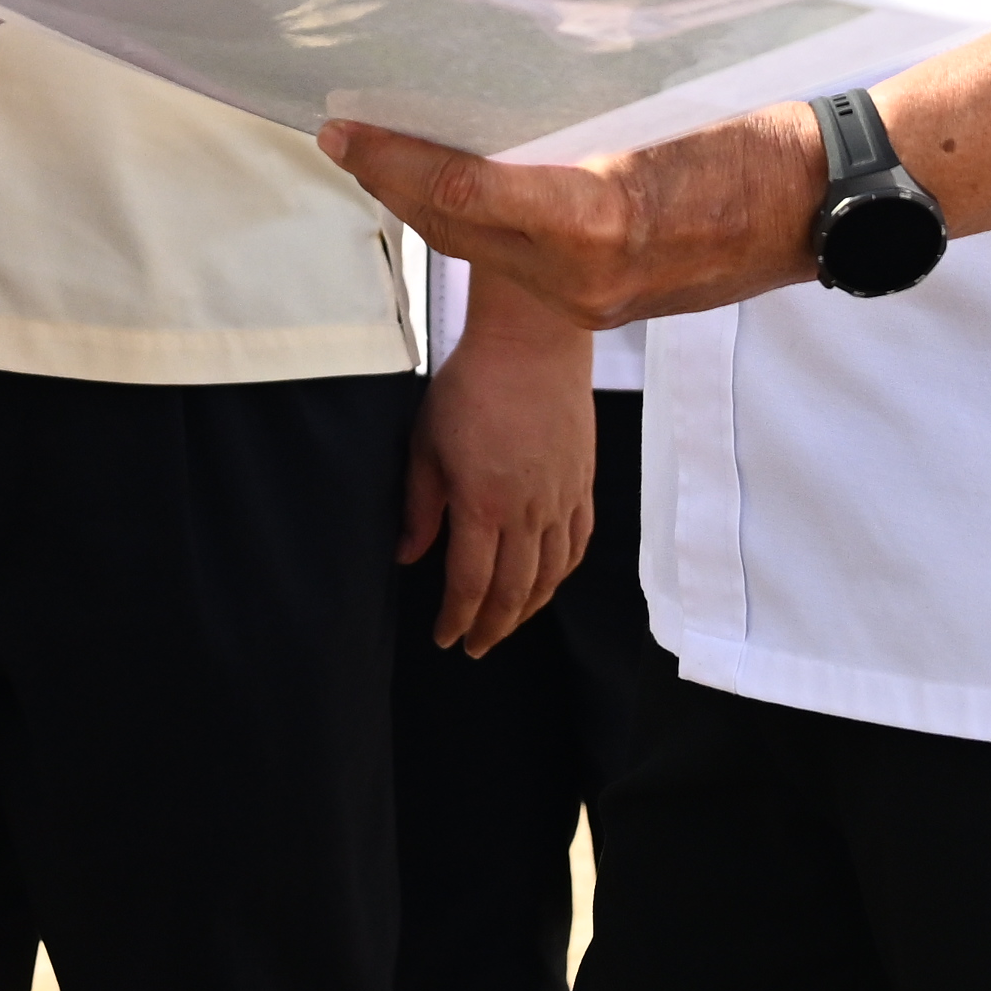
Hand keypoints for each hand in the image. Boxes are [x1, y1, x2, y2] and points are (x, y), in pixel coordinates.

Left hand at [316, 100, 827, 331]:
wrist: (817, 205)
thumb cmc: (750, 138)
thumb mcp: (656, 107)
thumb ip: (570, 118)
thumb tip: (481, 91)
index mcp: (597, 216)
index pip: (463, 191)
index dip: (393, 160)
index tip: (344, 129)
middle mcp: (584, 274)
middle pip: (455, 230)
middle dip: (391, 184)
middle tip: (343, 137)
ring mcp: (592, 300)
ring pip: (480, 255)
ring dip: (427, 210)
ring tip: (384, 163)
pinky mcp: (604, 307)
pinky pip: (518, 268)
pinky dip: (478, 230)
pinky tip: (455, 198)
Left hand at [403, 293, 597, 653]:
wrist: (532, 344)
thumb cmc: (470, 386)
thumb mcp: (426, 444)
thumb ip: (420, 508)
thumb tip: (408, 556)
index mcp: (483, 504)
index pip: (471, 584)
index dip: (456, 619)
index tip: (445, 637)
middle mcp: (528, 512)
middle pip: (514, 591)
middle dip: (493, 627)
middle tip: (475, 646)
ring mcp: (562, 500)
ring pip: (551, 575)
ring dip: (528, 609)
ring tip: (507, 623)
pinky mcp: (582, 484)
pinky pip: (577, 545)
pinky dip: (562, 574)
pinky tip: (548, 582)